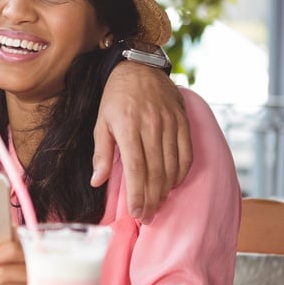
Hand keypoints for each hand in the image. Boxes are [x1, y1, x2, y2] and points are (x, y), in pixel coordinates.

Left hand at [92, 61, 192, 222]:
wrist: (139, 68)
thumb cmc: (115, 98)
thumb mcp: (101, 123)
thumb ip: (101, 153)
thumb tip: (97, 181)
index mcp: (128, 127)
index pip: (136, 169)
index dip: (137, 194)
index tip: (136, 213)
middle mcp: (151, 126)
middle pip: (156, 172)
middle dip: (152, 199)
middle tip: (147, 217)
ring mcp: (170, 124)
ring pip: (172, 166)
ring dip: (166, 190)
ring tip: (157, 204)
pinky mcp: (183, 122)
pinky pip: (186, 154)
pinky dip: (181, 173)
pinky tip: (172, 184)